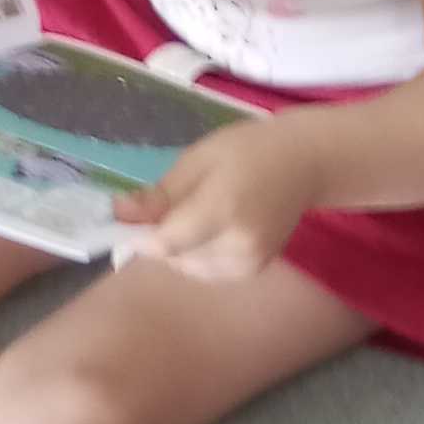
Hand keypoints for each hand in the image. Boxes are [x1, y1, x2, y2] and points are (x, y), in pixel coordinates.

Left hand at [112, 112, 316, 282]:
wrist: (305, 163)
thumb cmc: (248, 150)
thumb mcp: (197, 160)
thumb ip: (160, 194)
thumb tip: (119, 215)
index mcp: (223, 209)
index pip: (164, 243)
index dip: (138, 234)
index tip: (131, 215)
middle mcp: (239, 244)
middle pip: (174, 258)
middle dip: (159, 238)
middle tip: (169, 206)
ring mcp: (251, 261)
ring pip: (188, 269)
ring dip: (177, 250)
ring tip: (194, 217)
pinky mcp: (255, 269)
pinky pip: (208, 272)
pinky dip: (197, 257)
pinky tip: (208, 232)